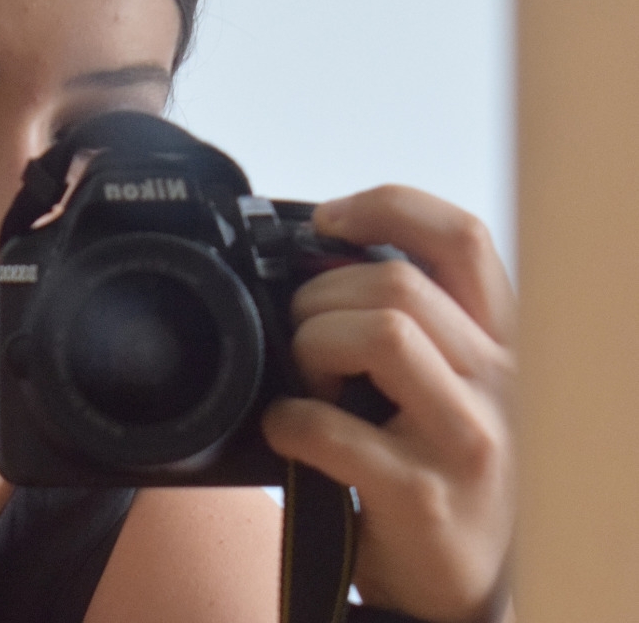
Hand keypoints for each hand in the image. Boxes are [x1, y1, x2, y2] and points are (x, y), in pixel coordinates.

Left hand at [261, 186, 514, 622]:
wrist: (459, 591)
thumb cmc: (438, 478)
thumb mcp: (445, 390)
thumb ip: (410, 327)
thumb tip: (319, 260)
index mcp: (503, 344)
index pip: (462, 239)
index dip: (387, 206)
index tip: (327, 219)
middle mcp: (502, 383)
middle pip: (395, 284)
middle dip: (320, 298)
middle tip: (301, 337)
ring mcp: (470, 439)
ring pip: (375, 333)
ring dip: (311, 347)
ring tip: (307, 382)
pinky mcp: (424, 494)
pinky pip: (330, 426)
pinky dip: (286, 420)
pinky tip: (288, 434)